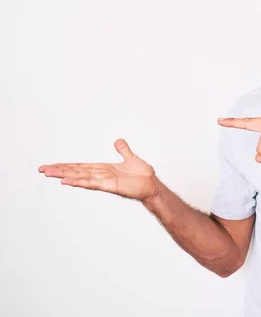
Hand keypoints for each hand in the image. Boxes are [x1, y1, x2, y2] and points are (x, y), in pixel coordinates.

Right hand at [38, 139, 158, 201]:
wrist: (152, 185)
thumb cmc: (143, 176)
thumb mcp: (131, 158)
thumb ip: (123, 150)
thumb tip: (118, 141)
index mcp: (103, 169)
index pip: (81, 166)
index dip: (66, 166)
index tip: (52, 165)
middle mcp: (100, 175)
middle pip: (76, 171)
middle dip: (59, 170)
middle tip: (41, 169)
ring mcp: (103, 181)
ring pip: (79, 176)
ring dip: (63, 175)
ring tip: (48, 173)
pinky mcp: (109, 185)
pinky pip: (91, 183)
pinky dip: (78, 182)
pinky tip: (66, 181)